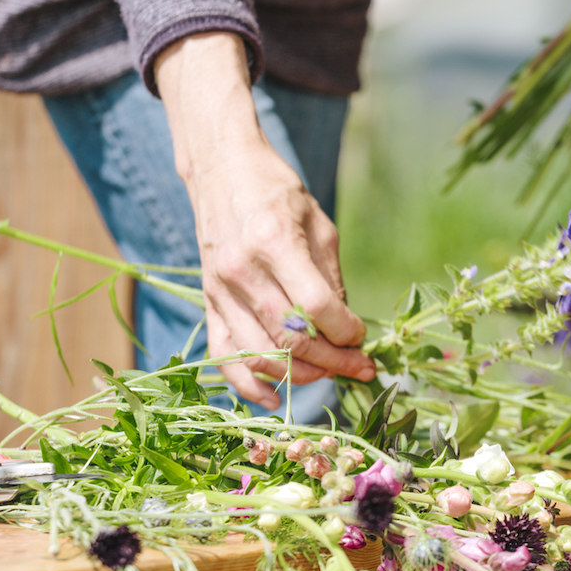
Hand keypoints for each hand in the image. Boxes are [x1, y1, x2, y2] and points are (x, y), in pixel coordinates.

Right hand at [155, 33, 374, 409]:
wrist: (222, 170)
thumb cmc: (278, 194)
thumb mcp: (320, 225)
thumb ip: (332, 281)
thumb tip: (347, 333)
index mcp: (274, 242)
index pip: (316, 307)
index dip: (346, 332)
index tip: (362, 337)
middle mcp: (242, 270)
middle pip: (291, 338)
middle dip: (332, 362)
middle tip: (359, 366)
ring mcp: (219, 290)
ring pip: (261, 354)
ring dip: (302, 374)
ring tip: (329, 372)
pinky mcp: (208, 303)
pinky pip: (224, 357)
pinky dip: (248, 386)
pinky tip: (275, 399)